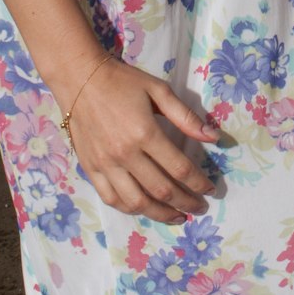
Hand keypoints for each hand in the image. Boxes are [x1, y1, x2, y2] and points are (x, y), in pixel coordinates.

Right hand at [67, 55, 218, 223]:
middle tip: (200, 208)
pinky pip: (111, 199)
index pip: (179, 169)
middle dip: (186, 203)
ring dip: (161, 215)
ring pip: (136, 202)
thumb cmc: (122, 81)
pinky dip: (130, 209)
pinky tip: (144, 209)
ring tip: (177, 217)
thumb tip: (214, 138)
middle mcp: (125, 154)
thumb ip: (186, 116)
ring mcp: (105, 164)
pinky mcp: (90, 169)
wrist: (79, 78)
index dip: (199, 183)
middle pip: (161, 190)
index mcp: (145, 133)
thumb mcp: (158, 90)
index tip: (211, 190)